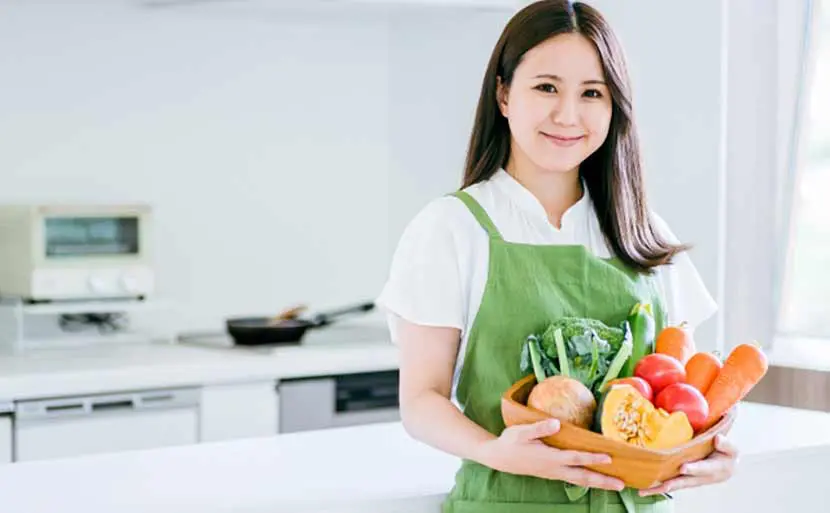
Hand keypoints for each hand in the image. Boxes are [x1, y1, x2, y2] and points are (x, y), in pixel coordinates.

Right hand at [478, 419, 624, 491]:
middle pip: (583, 477)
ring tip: (616, 485)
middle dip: (603, 481)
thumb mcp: (521, 431)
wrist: (499, 458)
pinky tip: (595, 479)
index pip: (575, 458)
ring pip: (580, 481)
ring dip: (599, 484)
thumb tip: (557, 423)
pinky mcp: (553, 473)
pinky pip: (575, 479)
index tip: (609, 458)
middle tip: (622, 484)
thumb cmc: (510, 442)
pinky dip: (588, 481)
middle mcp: (555, 469)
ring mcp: (554, 473)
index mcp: (549, 458)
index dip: (592, 458)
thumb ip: (539, 427)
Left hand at [639, 434, 738, 496]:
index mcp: (716, 470)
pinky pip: (671, 484)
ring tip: (646, 490)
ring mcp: (692, 480)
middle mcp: (702, 478)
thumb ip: (726, 444)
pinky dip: (658, 487)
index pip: (704, 469)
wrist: (727, 465)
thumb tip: (718, 439)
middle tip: (662, 485)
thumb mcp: (731, 449)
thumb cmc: (727, 454)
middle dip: (674, 484)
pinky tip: (646, 488)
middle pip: (687, 482)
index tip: (684, 468)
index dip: (695, 469)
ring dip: (661, 489)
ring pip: (676, 485)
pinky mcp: (684, 479)